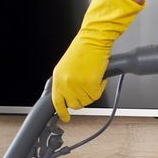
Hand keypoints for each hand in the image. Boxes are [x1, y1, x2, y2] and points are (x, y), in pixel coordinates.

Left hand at [51, 0, 143, 120]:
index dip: (62, 112)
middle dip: (83, 99)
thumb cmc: (83, 49)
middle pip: (75, 104)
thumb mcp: (67, 67)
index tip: (65, 118)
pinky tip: (98, 77)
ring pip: (87, 100)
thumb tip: (69, 95)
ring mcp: (76, 85)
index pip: (56, 102)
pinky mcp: (89, 84)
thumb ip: (66, 81)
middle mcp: (65, 83)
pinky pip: (96, 95)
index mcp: (58, 78)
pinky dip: (100, 87)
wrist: (93, 39)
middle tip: (88, 89)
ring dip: (93, 92)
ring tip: (93, 77)